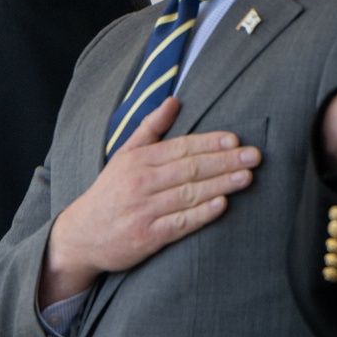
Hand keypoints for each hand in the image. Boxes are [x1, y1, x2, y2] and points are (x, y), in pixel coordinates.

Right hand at [40, 97, 259, 306]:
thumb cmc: (110, 192)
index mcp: (137, 160)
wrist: (82, 235)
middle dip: (224, 161)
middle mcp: (140, 183)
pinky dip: (201, 214)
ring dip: (220, 185)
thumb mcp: (123, 155)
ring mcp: (144, 210)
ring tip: (247, 177)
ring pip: (188, 194)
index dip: (209, 143)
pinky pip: (179, 224)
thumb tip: (174, 100)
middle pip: (189, 169)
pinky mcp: (148, 237)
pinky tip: (222, 205)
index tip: (235, 140)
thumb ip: (150, 128)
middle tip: (254, 156)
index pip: (179, 147)